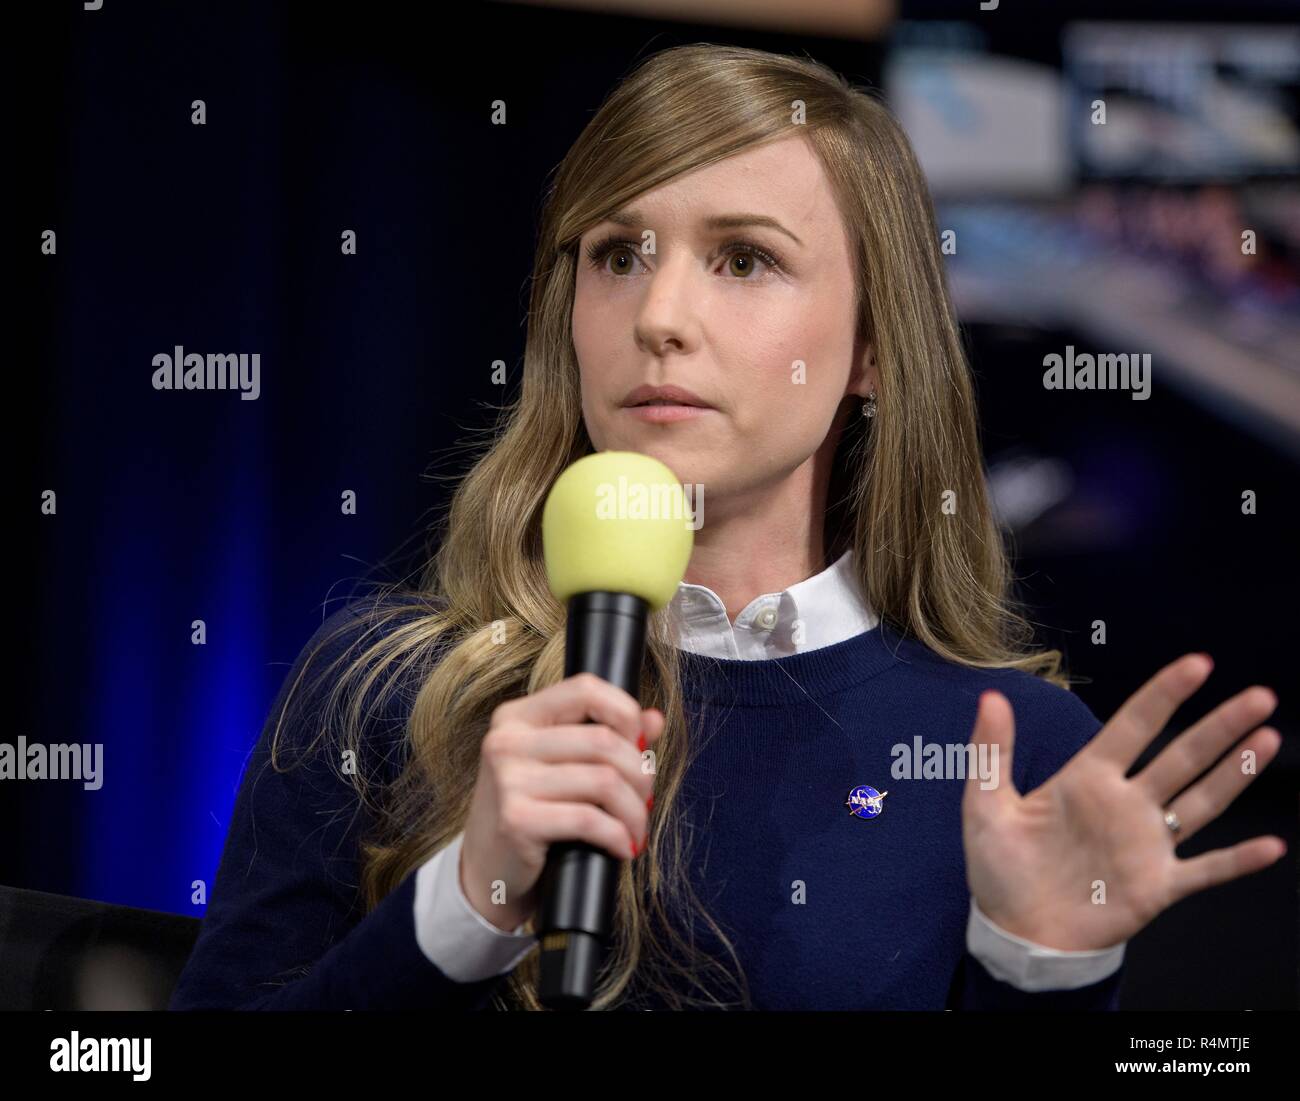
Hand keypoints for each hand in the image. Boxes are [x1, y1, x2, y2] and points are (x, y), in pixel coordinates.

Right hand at [459, 673, 662, 931]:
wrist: (488, 872)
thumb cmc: (531, 812)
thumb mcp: (561, 767)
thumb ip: (607, 736)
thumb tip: (654, 719)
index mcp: (517, 717)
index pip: (585, 689)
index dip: (625, 712)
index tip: (640, 746)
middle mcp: (507, 741)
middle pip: (603, 740)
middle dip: (640, 774)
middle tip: (645, 799)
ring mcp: (508, 780)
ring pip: (604, 781)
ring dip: (634, 811)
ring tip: (635, 829)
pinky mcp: (517, 819)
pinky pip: (589, 820)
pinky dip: (618, 836)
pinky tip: (622, 847)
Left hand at [962, 653, 1285, 950]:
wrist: (1015, 933)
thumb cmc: (1000, 868)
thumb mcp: (985, 806)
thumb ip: (991, 752)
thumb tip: (990, 696)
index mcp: (1087, 778)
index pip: (1134, 726)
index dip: (1165, 694)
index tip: (1199, 663)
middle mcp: (1126, 804)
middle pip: (1182, 756)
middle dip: (1220, 726)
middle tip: (1260, 695)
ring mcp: (1146, 844)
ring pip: (1203, 801)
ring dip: (1235, 773)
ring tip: (1267, 738)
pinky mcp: (1157, 886)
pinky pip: (1205, 870)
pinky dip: (1238, 861)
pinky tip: (1272, 847)